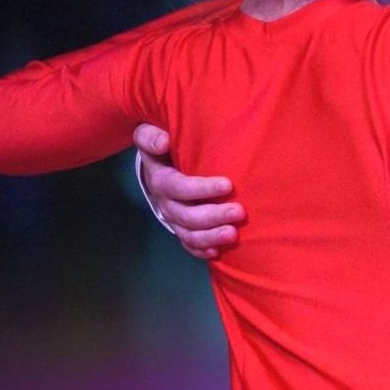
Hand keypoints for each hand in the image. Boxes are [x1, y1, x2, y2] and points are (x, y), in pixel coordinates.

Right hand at [133, 124, 243, 259]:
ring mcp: (173, 219)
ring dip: (211, 236)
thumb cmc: (162, 147)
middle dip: (213, 216)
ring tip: (233, 235)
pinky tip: (216, 252)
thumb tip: (163, 142)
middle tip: (239, 212)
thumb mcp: (150, 136)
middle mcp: (166, 204)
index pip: (180, 188)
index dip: (203, 189)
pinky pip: (188, 244)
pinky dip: (200, 250)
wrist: (155, 166)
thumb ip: (151, 137)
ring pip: (189, 234)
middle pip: (187, 216)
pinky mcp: (180, 228)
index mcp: (161, 181)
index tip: (228, 185)